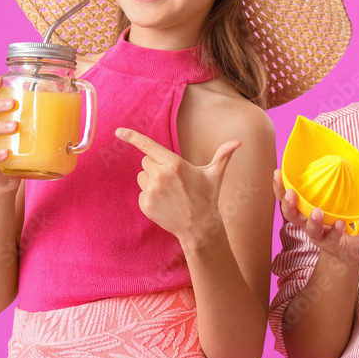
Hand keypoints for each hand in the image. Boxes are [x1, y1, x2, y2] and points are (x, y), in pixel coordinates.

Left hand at [115, 127, 239, 244]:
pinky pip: (141, 192)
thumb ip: (224, 155)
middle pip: (146, 161)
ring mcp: (150, 190)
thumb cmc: (207, 197)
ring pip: (142, 176)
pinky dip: (150, 196)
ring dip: (151, 180)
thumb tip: (239, 141)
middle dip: (155, 166)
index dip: (132, 137)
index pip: (148, 146)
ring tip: (169, 192)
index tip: (118, 131)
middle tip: (172, 178)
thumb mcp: (215, 174)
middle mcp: (160, 175)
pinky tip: (164, 202)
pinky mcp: (145, 204)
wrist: (199, 226)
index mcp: (174, 164)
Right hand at [273, 169, 358, 264]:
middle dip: (288, 205)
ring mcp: (319, 236)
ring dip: (312, 221)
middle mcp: (306, 223)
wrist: (348, 247)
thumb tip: (332, 154)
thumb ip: (329, 182)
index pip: (286, 198)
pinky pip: (333, 239)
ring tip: (317, 211)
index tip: (277, 173)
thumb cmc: (335, 218)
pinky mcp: (333, 244)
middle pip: (291, 216)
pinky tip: (340, 223)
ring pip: (310, 230)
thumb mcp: (330, 199)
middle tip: (291, 194)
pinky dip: (336, 231)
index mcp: (302, 210)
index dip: (279, 187)